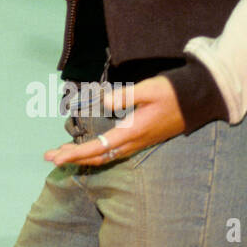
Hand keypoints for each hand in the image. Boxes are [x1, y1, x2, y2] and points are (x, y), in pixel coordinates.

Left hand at [43, 76, 184, 166]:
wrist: (197, 101)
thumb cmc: (172, 92)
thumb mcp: (149, 89)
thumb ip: (126, 95)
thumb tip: (106, 103)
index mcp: (132, 132)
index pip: (97, 147)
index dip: (75, 154)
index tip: (56, 157)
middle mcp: (133, 142)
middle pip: (97, 156)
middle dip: (72, 157)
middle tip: (49, 156)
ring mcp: (137, 143)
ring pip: (105, 155)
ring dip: (82, 155)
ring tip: (62, 153)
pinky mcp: (140, 139)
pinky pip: (113, 152)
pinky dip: (95, 152)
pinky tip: (87, 149)